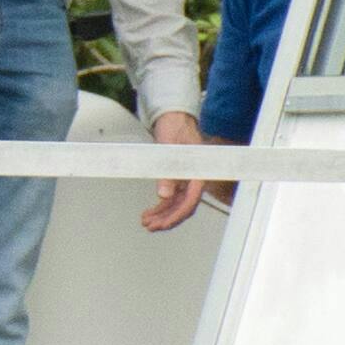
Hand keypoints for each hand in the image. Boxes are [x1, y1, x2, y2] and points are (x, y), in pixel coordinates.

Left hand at [139, 109, 216, 231]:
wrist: (174, 118)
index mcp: (198, 171)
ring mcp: (186, 179)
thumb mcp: (169, 148)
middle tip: (151, 226)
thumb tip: (164, 195)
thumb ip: (168, 172)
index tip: (163, 224)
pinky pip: (171, 197)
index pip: (191, 200)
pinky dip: (160, 207)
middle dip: (167, 219)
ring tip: (146, 222)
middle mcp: (194, 178)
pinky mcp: (178, 178)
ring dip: (162, 215)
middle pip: (184, 206)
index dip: (177, 215)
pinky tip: (149, 213)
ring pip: (176, 204)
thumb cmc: (176, 127)